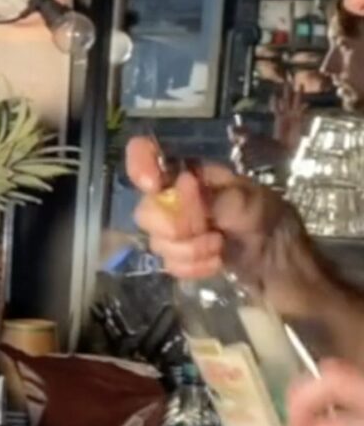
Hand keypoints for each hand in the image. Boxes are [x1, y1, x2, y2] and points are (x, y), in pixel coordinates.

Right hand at [124, 137, 299, 281]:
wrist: (285, 264)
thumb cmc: (273, 222)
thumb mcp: (250, 202)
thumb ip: (211, 197)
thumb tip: (179, 184)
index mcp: (192, 176)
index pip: (149, 157)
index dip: (140, 166)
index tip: (152, 185)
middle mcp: (177, 200)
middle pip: (146, 210)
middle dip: (176, 227)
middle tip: (209, 231)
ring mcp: (176, 230)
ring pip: (157, 242)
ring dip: (191, 251)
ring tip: (220, 248)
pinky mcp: (181, 257)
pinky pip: (168, 264)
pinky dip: (193, 268)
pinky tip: (216, 263)